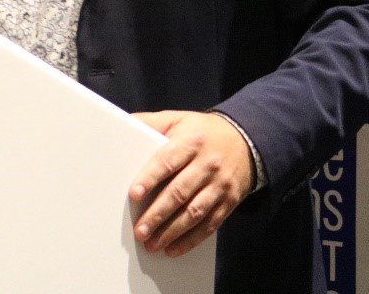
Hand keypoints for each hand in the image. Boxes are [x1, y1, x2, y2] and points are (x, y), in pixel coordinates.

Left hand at [128, 110, 254, 256]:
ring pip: (194, 212)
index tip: (134, 194)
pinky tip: (174, 249)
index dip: (150, 178)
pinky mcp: (228, 202)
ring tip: (152, 243)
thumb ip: (151, 122)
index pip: (167, 161)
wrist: (245, 141)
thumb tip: (123, 123)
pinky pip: (209, 224)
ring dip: (172, 231)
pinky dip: (191, 239)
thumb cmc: (202, 132)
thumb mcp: (178, 119)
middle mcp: (207, 164)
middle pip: (180, 192)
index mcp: (191, 142)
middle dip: (158, 213)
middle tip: (140, 230)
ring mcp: (219, 185)